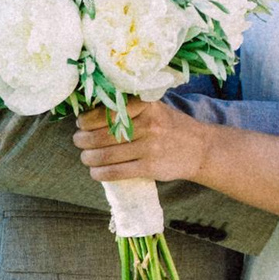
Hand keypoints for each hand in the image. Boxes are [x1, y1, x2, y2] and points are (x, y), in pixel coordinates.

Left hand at [75, 95, 207, 186]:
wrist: (200, 148)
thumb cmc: (170, 126)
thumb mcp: (154, 108)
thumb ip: (129, 108)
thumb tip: (90, 113)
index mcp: (145, 105)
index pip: (107, 111)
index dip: (87, 119)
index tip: (80, 123)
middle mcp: (147, 124)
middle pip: (103, 135)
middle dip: (83, 140)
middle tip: (78, 141)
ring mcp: (150, 147)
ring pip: (107, 155)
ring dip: (89, 158)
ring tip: (85, 157)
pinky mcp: (151, 168)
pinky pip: (117, 172)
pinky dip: (101, 173)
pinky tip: (96, 172)